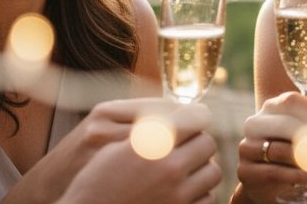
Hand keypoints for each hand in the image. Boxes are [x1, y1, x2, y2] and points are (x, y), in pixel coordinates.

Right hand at [23, 98, 219, 203]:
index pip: (194, 117)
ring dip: (202, 167)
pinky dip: (199, 193)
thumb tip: (181, 112)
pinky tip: (181, 190)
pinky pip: (207, 198)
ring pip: (212, 171)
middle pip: (207, 142)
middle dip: (197, 141)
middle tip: (185, 145)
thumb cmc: (93, 179)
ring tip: (184, 168)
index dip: (196, 115)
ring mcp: (176, 195)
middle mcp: (167, 168)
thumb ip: (148, 126)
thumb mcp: (113, 143)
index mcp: (150, 143)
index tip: (194, 118)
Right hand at [233, 92, 306, 203]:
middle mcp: (255, 124)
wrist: (265, 183)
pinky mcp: (246, 171)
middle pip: (285, 124)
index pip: (291, 100)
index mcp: (270, 108)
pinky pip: (276, 171)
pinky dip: (297, 175)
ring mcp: (247, 147)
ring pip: (281, 150)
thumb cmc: (289, 152)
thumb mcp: (303, 133)